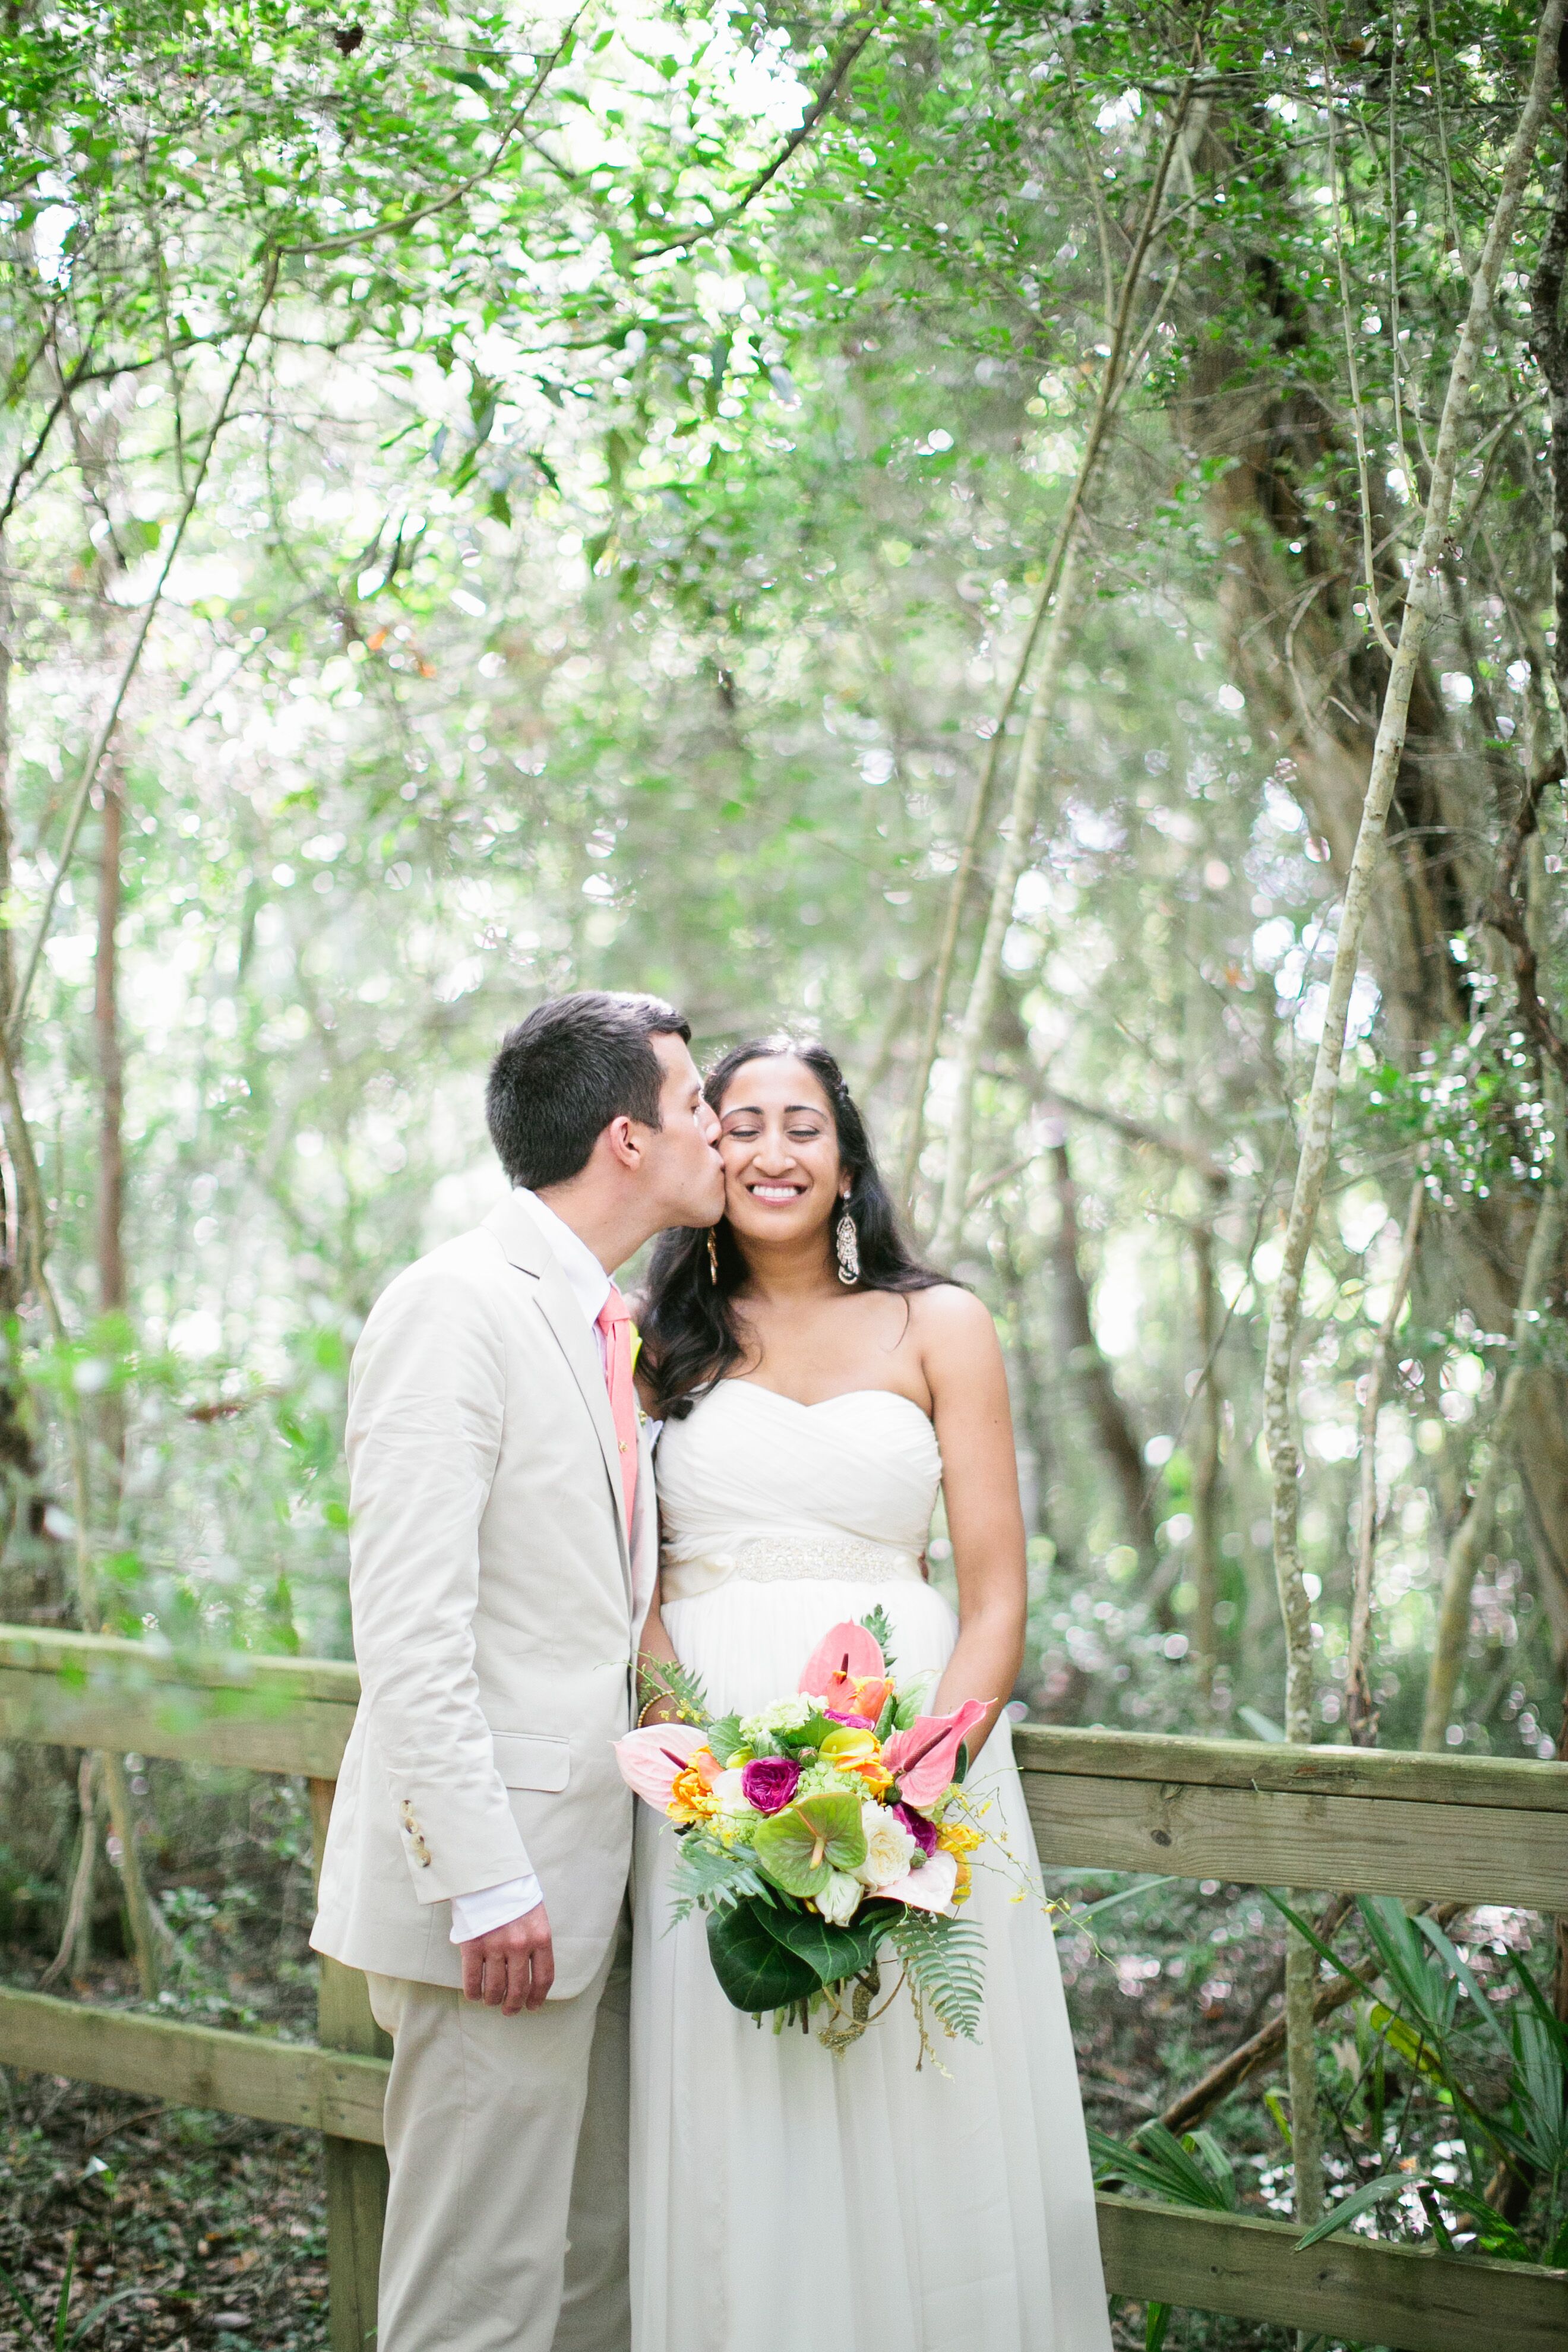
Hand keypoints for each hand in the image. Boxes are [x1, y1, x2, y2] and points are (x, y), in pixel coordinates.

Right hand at [459, 1899, 553, 2014]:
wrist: (488, 1873)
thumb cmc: (513, 1894)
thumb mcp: (535, 1915)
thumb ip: (535, 1942)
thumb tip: (531, 1973)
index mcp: (540, 1936)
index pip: (544, 1977)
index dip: (538, 1997)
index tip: (533, 2007)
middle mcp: (520, 1945)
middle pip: (519, 1989)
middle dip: (514, 2005)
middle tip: (509, 2010)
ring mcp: (495, 1946)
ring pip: (495, 1989)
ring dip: (493, 2001)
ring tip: (491, 2001)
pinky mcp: (473, 1945)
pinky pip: (472, 1980)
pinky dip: (473, 1993)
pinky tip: (475, 1995)